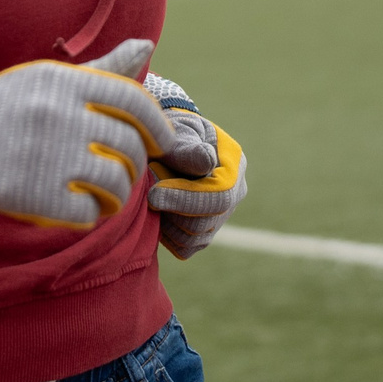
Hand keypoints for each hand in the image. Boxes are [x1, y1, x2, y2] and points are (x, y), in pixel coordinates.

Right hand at [0, 39, 175, 228]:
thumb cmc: (8, 109)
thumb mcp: (49, 79)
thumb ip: (101, 69)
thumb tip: (146, 45)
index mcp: (61, 82)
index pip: (132, 101)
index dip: (157, 124)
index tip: (162, 141)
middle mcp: (56, 116)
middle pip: (127, 145)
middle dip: (136, 163)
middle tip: (128, 171)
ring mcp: (46, 157)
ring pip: (114, 182)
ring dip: (120, 193)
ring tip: (110, 193)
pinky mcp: (35, 196)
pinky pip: (88, 211)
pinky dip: (92, 213)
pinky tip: (84, 207)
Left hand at [141, 72, 248, 260]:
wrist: (164, 145)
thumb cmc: (170, 132)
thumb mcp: (177, 132)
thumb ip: (187, 149)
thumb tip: (207, 162)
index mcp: (234, 166)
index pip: (219, 195)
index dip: (184, 198)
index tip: (153, 194)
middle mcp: (235, 194)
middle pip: (205, 222)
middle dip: (170, 210)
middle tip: (147, 192)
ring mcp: (221, 216)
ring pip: (193, 238)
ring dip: (166, 221)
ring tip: (152, 196)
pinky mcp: (204, 233)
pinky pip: (185, 248)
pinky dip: (167, 236)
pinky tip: (158, 213)